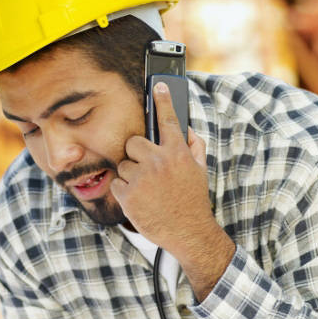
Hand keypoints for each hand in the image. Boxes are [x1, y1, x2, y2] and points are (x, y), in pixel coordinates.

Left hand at [112, 81, 235, 299]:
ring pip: (123, 164)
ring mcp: (142, 178)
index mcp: (178, 153)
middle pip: (134, 142)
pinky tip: (140, 199)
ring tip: (146, 189)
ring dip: (131, 174)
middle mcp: (159, 161)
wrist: (188, 232)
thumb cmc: (193, 201)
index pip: (167, 120)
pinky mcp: (128, 194)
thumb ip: (194, 146)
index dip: (162, 100)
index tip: (157, 86)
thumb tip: (186, 129)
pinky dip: (125, 191)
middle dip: (137, 154)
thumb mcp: (200, 171)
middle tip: (147, 169)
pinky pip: (117, 182)